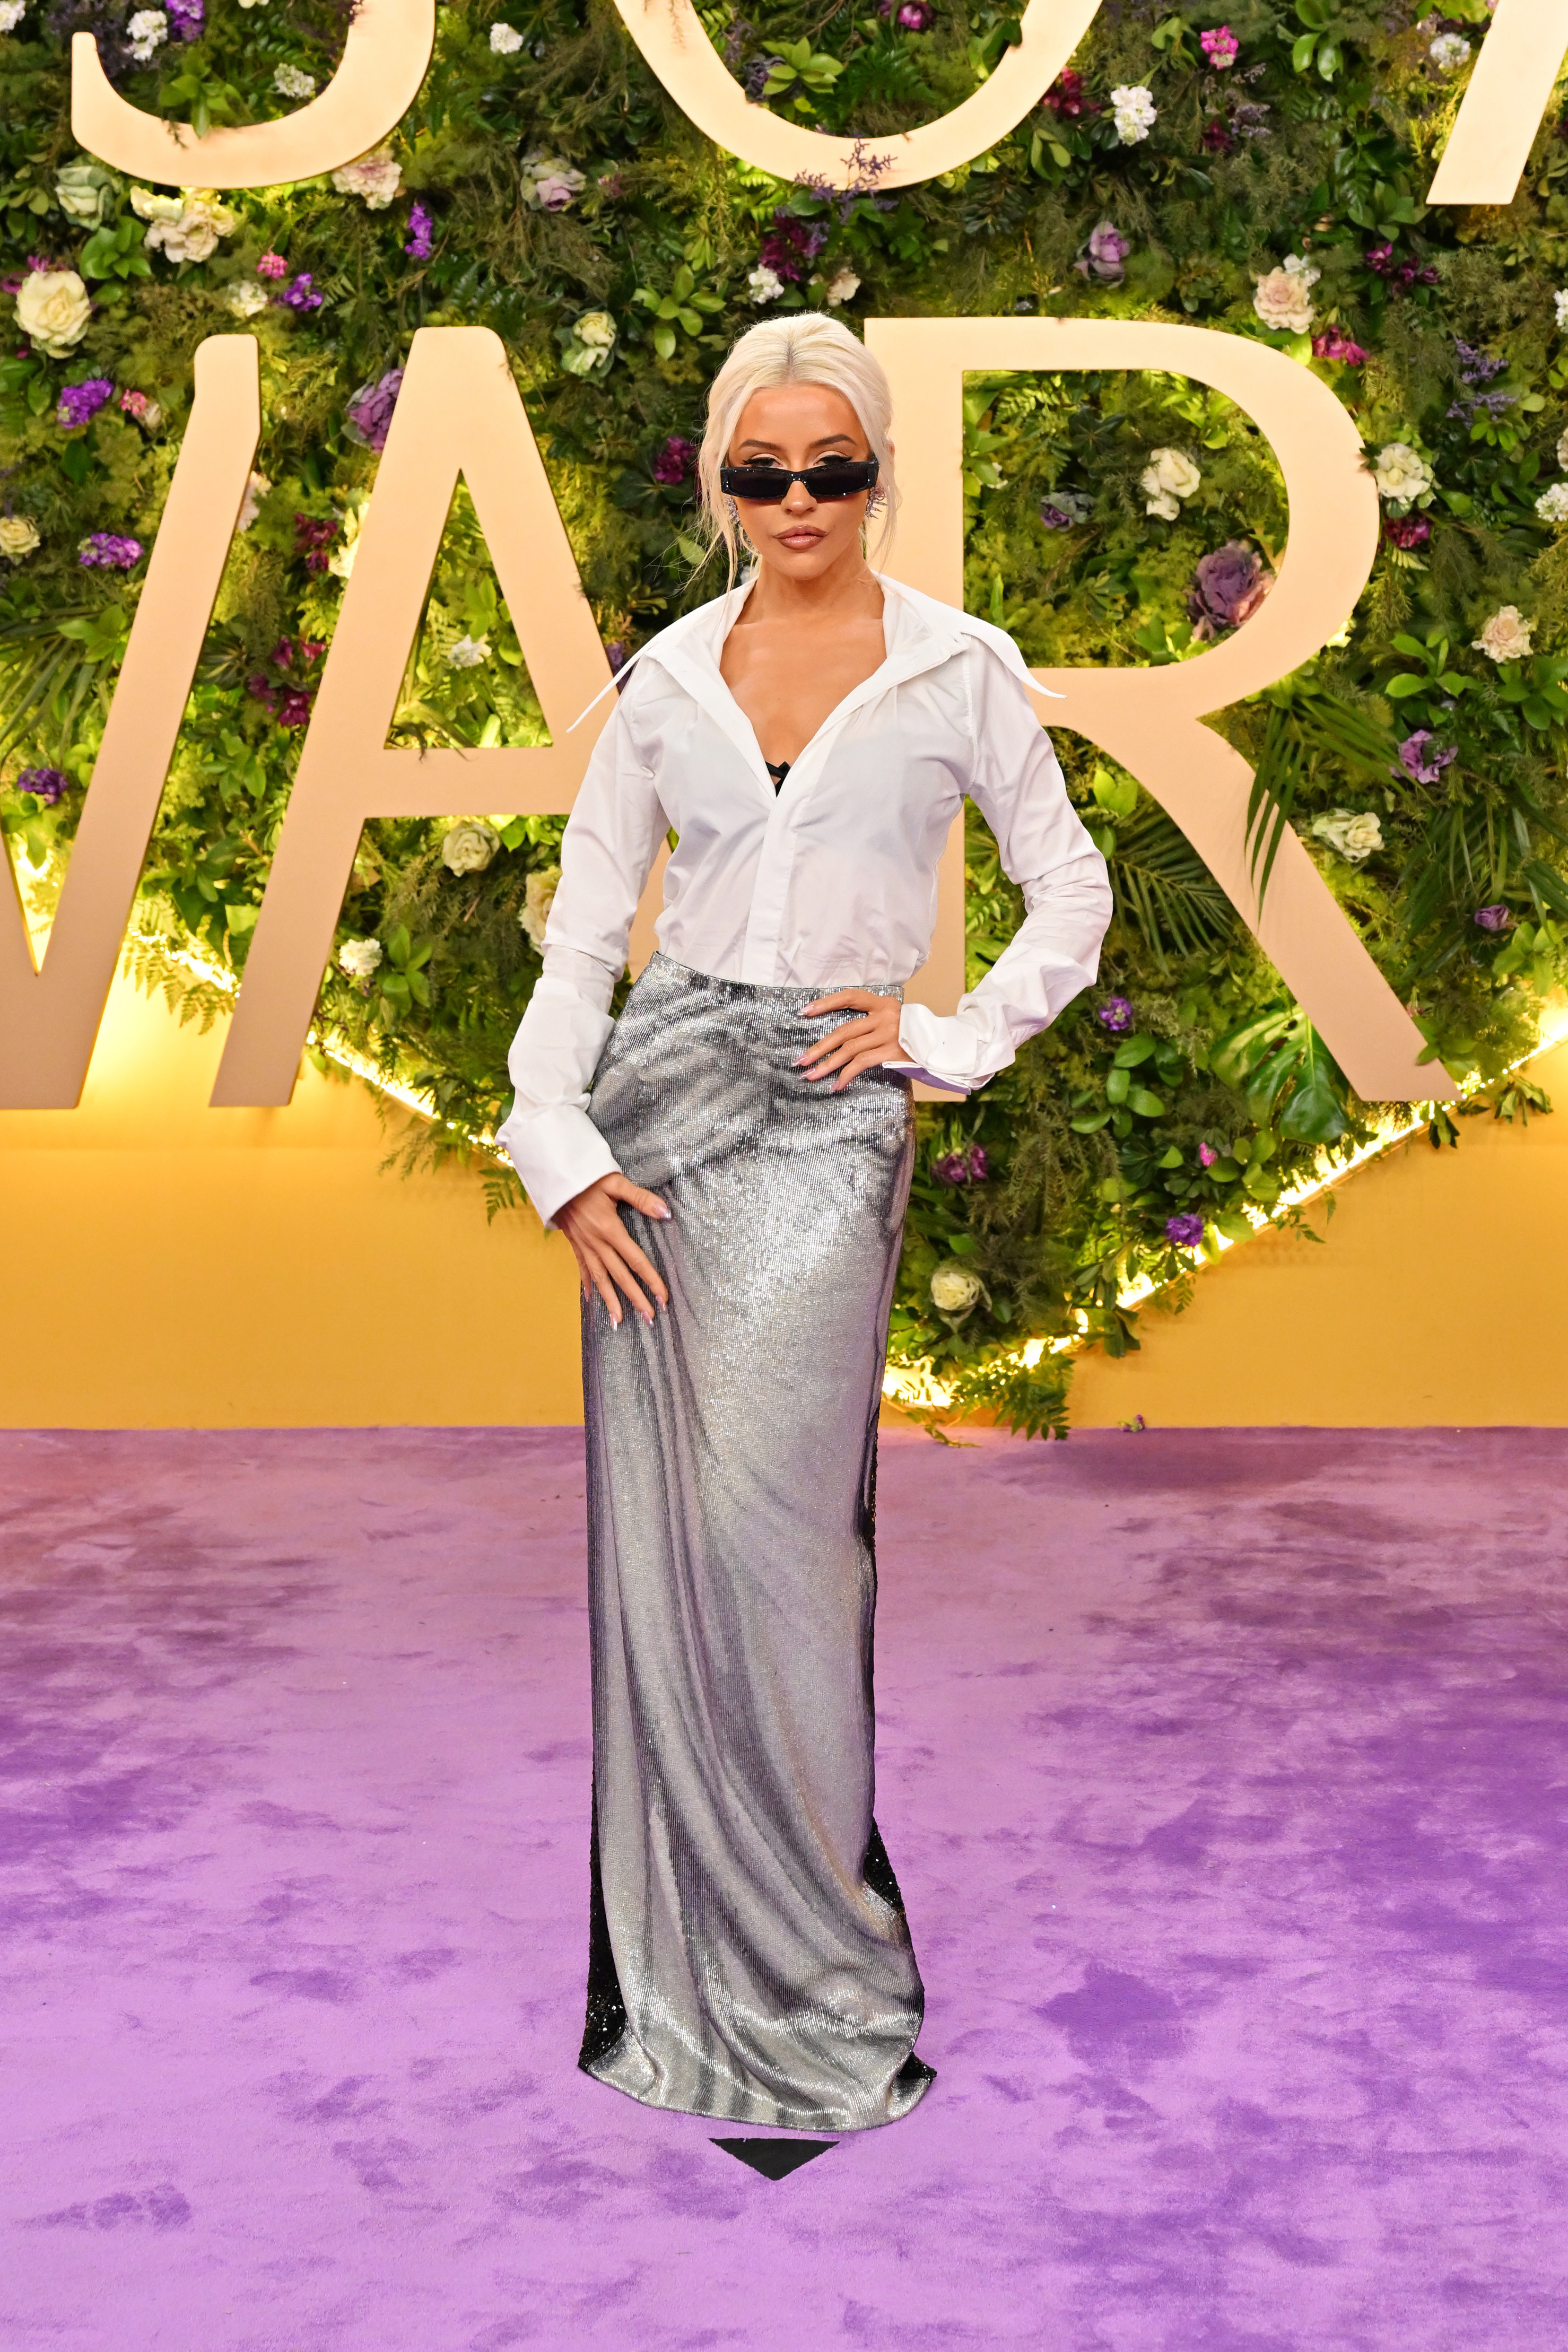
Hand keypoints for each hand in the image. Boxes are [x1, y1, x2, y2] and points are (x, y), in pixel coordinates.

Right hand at [556, 1172, 670, 1327]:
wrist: (555, 1177)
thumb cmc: (587, 1178)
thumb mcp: (615, 1183)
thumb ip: (640, 1198)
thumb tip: (665, 1212)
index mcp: (610, 1229)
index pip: (636, 1260)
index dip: (651, 1280)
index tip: (663, 1298)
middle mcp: (597, 1243)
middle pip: (620, 1276)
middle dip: (635, 1298)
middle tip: (649, 1319)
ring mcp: (584, 1246)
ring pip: (600, 1278)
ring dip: (610, 1300)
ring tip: (619, 1321)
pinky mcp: (575, 1244)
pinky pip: (582, 1269)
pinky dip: (587, 1285)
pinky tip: (591, 1300)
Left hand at [797, 989, 911, 1090]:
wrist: (945, 1045)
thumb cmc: (914, 1036)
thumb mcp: (894, 1021)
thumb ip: (871, 1023)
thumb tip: (840, 1039)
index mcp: (883, 1004)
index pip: (850, 997)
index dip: (826, 1003)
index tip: (804, 1012)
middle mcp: (885, 1015)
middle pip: (844, 1031)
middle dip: (818, 1047)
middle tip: (800, 1060)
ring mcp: (889, 1033)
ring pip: (849, 1049)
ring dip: (827, 1064)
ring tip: (811, 1075)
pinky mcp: (892, 1051)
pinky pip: (862, 1063)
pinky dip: (846, 1075)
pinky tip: (835, 1085)